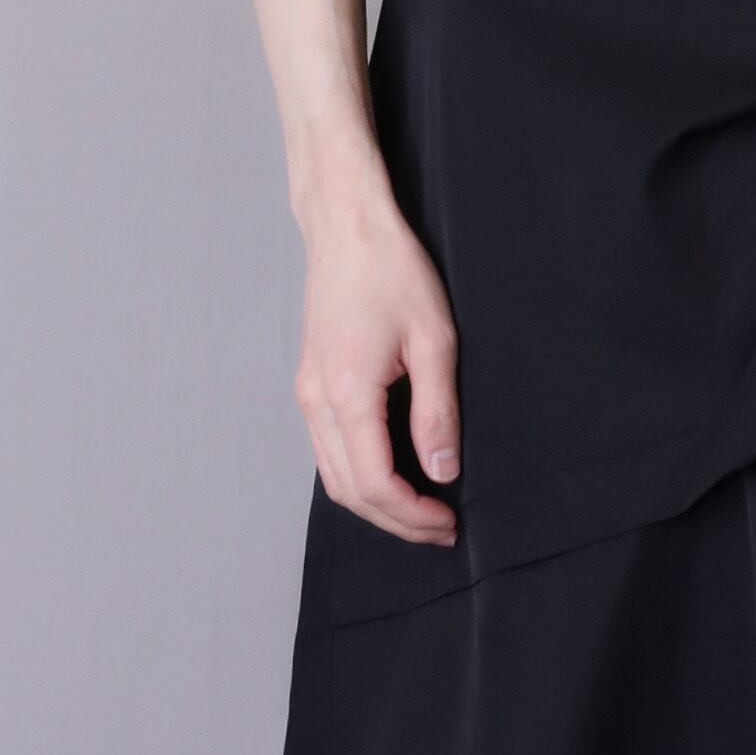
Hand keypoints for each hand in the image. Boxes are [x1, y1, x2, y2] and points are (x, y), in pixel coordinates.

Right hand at [294, 171, 460, 544]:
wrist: (346, 226)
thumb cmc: (391, 270)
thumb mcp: (435, 340)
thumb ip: (437, 412)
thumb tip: (443, 469)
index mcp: (347, 394)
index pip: (375, 484)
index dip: (412, 515)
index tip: (448, 522)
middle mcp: (316, 402)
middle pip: (348, 491)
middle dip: (395, 520)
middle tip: (441, 528)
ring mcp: (307, 394)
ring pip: (333, 477)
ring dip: (375, 503)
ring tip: (421, 510)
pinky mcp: (309, 385)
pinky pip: (327, 451)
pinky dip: (358, 477)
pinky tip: (393, 475)